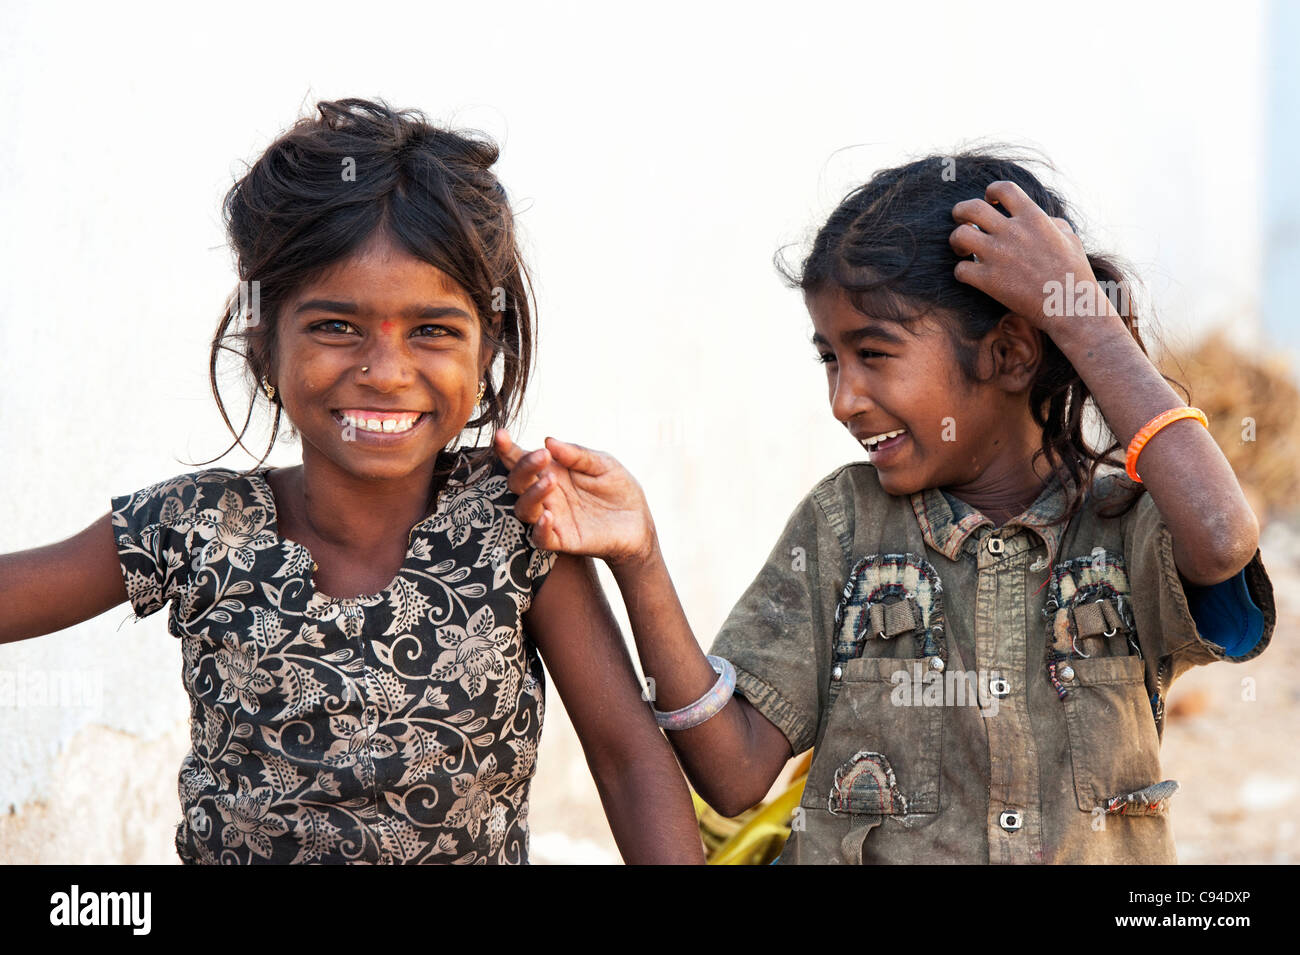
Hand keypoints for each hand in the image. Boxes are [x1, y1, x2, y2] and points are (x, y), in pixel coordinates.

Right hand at [492, 428, 657, 567]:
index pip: (522, 460)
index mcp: (551, 471)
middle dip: (523, 467)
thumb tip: (548, 441)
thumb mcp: (603, 464)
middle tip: (542, 456)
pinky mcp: (562, 539)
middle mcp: (545, 494)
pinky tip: (548, 515)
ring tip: (550, 481)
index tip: (501, 435)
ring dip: (532, 494)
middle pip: (517, 482)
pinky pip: (541, 538)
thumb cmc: (618, 488)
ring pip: (524, 508)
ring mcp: (551, 517)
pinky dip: (540, 528)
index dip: (508, 449)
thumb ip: (577, 454)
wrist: (638, 521)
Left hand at [949, 180, 1115, 335]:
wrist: (1070, 306)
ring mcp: (998, 255)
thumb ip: (1052, 224)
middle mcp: (1013, 232)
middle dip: (960, 211)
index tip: (990, 201)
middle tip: (961, 220)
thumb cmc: (1073, 273)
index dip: (992, 191)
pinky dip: (961, 271)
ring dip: (956, 240)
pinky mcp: (989, 281)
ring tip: (963, 250)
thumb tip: (1043, 219)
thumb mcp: (1070, 238)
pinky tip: (970, 275)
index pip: (1004, 188)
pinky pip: (960, 269)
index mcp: (1033, 217)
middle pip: (971, 208)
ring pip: (959, 235)